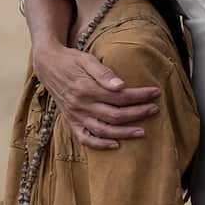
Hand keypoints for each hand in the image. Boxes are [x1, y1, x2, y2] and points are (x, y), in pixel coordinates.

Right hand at [32, 39, 158, 149]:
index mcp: (86, 89)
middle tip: (155, 109)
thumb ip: (103, 72)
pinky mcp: (71, 122)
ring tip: (142, 131)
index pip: (120, 97)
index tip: (155, 92)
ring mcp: (75, 116)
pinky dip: (100, 145)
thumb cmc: (71, 60)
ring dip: (124, 132)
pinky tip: (116, 144)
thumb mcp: (87, 59)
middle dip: (138, 113)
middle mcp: (80, 105)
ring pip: (103, 130)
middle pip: (115, 115)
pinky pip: (85, 139)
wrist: (48, 66)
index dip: (140, 96)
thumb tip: (121, 85)